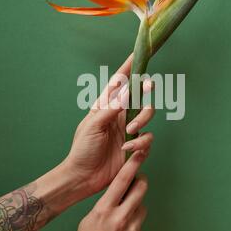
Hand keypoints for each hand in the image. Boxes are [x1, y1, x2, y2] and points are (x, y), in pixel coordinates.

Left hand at [64, 54, 153, 196]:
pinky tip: (128, 148)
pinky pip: (148, 138)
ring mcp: (129, 130)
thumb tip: (126, 90)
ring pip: (147, 114)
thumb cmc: (82, 149)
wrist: (83, 176)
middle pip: (140, 94)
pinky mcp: (136, 146)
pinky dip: (140, 142)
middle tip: (148, 87)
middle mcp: (120, 115)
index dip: (129, 68)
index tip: (138, 53)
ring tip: (129, 131)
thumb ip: (111, 108)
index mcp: (106, 106)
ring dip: (142, 119)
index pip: (120, 82)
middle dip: (146, 89)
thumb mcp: (93, 125)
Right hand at [67, 151, 147, 230]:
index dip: (132, 165)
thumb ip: (107, 204)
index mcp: (104, 210)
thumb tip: (121, 191)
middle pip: (140, 190)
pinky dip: (134, 229)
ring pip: (141, 208)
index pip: (121, 182)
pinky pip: (140, 228)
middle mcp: (120, 218)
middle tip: (139, 182)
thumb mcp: (91, 218)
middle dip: (141, 182)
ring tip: (123, 221)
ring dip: (136, 209)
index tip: (140, 155)